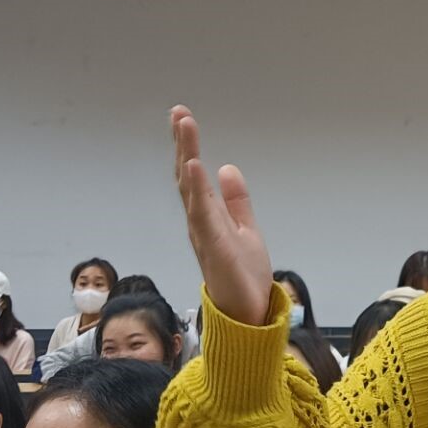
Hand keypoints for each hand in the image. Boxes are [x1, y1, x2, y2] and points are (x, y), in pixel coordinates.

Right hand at [171, 106, 273, 326]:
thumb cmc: (243, 276)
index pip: (195, 176)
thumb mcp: (246, 229)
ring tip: (185, 128)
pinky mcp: (214, 247)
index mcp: (208, 217)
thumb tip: (226, 168)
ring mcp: (204, 234)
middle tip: (179, 113)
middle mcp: (200, 223)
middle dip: (183, 145)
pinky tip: (196, 167)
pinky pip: (203, 215)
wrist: (248, 314)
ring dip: (188, 157)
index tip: (183, 118)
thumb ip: (236, 201)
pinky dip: (198, 190)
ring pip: (192, 190)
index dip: (188, 146)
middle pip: (188, 177)